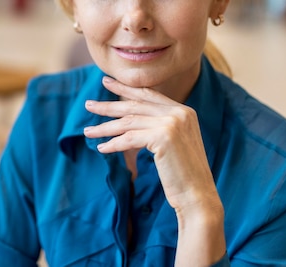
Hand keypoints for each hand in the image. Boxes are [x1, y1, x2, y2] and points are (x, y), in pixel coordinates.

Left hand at [84, 76, 225, 265]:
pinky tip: (101, 148)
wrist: (198, 195)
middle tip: (88, 104)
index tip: (106, 82)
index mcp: (183, 111)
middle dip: (109, 105)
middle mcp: (179, 113)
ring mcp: (172, 123)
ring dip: (105, 127)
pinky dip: (113, 144)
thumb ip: (159, 127)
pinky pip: (129, 138)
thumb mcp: (173, 143)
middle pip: (135, 105)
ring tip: (87, 131)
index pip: (148, 94)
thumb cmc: (183, 174)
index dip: (125, 88)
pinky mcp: (163, 137)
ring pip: (128, 122)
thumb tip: (131, 120)